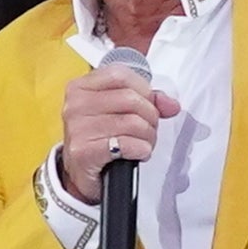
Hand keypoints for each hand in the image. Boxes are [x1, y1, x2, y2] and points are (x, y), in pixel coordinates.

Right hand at [57, 60, 179, 193]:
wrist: (80, 173)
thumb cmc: (98, 139)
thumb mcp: (118, 112)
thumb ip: (146, 101)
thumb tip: (171, 104)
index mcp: (81, 88)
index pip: (121, 75)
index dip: (143, 89)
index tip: (147, 103)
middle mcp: (76, 105)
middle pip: (131, 99)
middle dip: (150, 116)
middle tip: (148, 129)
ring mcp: (78, 128)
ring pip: (133, 122)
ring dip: (148, 136)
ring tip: (143, 143)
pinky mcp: (84, 151)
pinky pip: (127, 144)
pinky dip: (141, 149)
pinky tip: (138, 153)